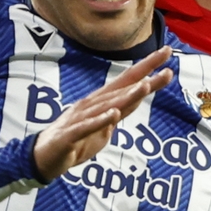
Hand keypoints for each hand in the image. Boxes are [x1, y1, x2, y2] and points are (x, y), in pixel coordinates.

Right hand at [31, 51, 171, 180]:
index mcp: (100, 102)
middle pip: (121, 88)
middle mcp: (91, 105)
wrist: (43, 158)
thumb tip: (131, 105)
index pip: (128, 81)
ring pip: (107, 105)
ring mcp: (79, 118)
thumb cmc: (74, 142)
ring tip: (145, 86)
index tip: (166, 52)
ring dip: (127, 96)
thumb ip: (116, 117)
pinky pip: (87, 127)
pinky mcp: (70, 135)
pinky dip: (100, 120)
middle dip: (144, 73)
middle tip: (165, 56)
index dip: (147, 67)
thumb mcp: (102, 130)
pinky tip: (113, 114)